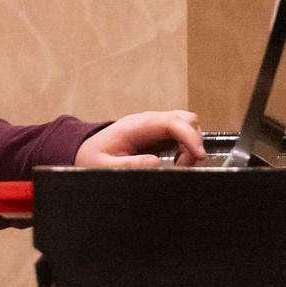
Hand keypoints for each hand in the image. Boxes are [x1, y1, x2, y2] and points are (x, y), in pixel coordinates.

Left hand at [75, 110, 204, 167]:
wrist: (85, 152)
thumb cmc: (92, 158)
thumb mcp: (104, 166)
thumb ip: (129, 165)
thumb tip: (156, 163)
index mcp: (136, 125)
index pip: (172, 122)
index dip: (190, 137)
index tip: (199, 156)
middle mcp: (149, 121)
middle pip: (186, 119)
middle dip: (193, 142)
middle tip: (182, 167)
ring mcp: (155, 125)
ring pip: (187, 125)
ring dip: (191, 145)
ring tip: (178, 166)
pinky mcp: (159, 134)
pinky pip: (181, 134)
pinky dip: (186, 148)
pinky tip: (176, 163)